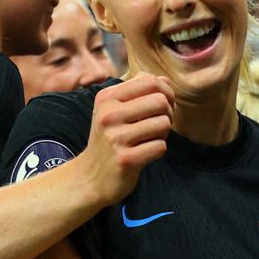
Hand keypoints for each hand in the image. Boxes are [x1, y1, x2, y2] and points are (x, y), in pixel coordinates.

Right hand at [76, 73, 174, 204]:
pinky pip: (160, 146)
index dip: (165, 91)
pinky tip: (145, 153)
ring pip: (164, 123)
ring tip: (150, 138)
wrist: (90, 177)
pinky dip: (158, 150)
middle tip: (159, 124)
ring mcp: (116, 138)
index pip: (149, 80)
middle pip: (160, 101)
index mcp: (106, 98)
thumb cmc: (108, 139)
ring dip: (163, 133)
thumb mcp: (114, 109)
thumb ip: (138, 92)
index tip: (164, 104)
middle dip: (168, 113)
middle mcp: (109, 115)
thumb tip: (165, 80)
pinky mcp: (126, 159)